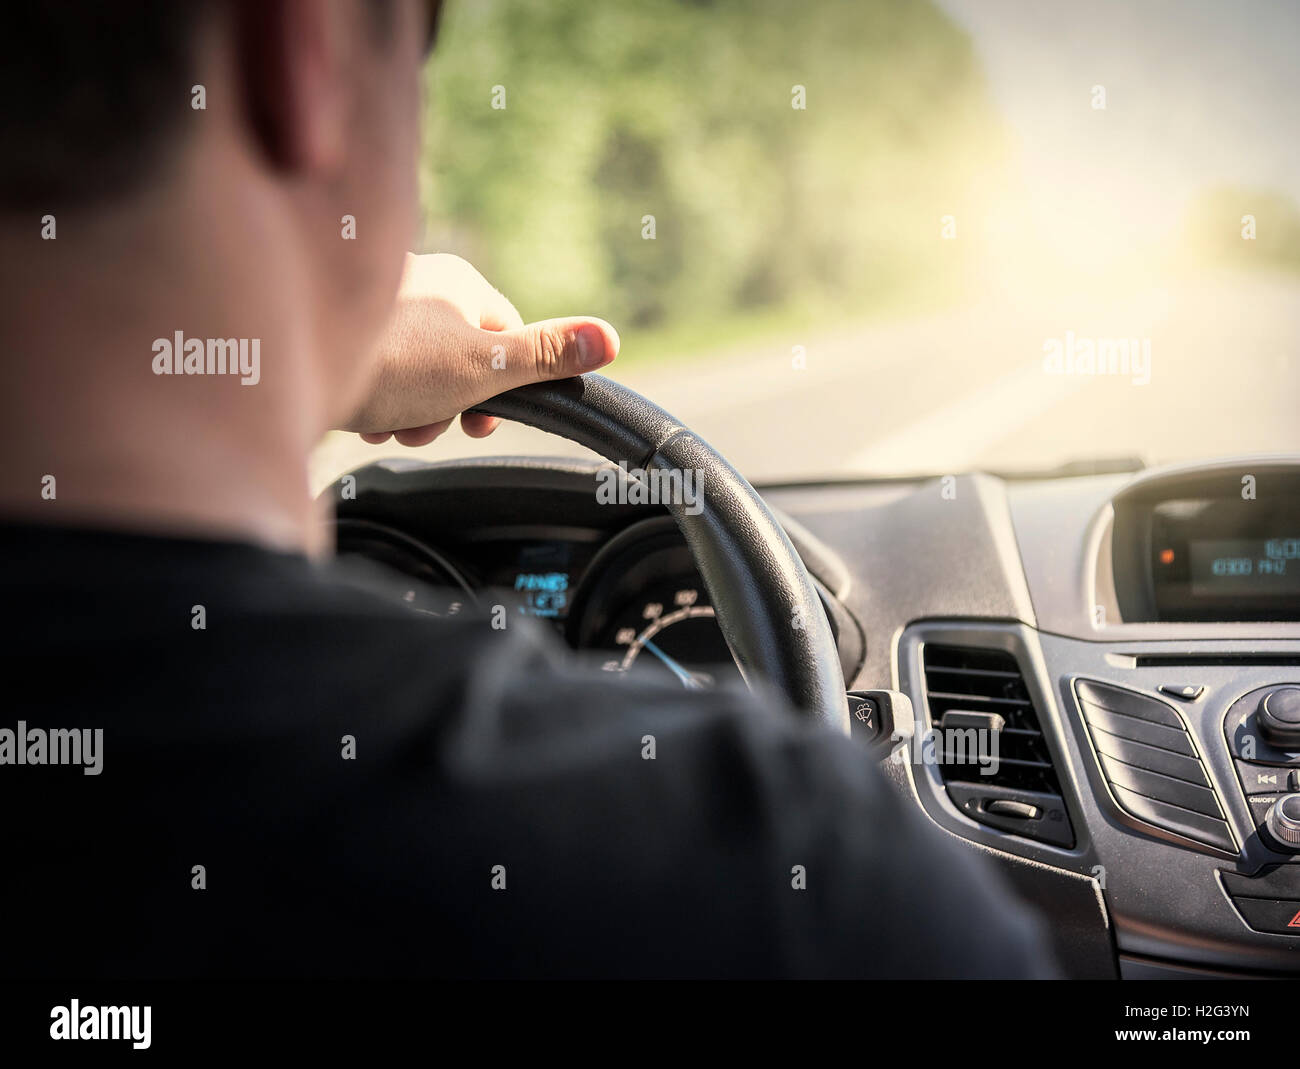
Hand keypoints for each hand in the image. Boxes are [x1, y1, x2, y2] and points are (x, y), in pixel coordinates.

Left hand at [343, 253, 618, 445]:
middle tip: (426, 429)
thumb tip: (612, 338)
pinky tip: (360, 417)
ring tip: (388, 425)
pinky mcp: (337, 329)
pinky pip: (374, 368)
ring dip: (410, 410)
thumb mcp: (485, 365)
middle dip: (447, 406)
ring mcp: (373, 303)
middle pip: (459, 358)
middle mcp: (417, 280)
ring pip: (415, 369)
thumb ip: (547, 355)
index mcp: (459, 281)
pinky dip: (374, 399)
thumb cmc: (393, 363)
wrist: (287, 365)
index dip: (503, 389)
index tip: (483, 424)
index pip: (507, 337)